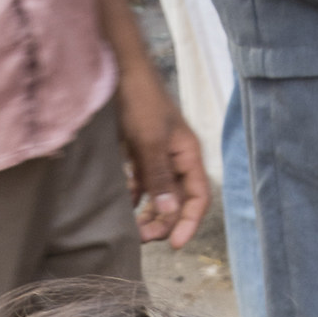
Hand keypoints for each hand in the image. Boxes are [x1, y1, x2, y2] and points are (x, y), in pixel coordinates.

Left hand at [116, 69, 209, 248]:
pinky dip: (134, 200)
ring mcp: (157, 158)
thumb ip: (159, 176)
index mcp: (188, 156)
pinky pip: (141, 187)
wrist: (119, 71)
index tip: (175, 245)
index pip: (198, 198)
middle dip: (164, 223)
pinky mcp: (138, 155)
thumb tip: (170, 211)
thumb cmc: (140, 99)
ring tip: (132, 230)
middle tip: (142, 238)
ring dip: (149, 216)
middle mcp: (176, 160)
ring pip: (159, 198)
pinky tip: (124, 209)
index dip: (189, 223)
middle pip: (178, 203)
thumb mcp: (150, 140)